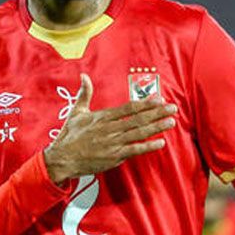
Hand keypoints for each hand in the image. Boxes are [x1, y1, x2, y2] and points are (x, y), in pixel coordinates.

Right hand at [44, 73, 177, 183]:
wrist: (62, 158)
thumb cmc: (69, 136)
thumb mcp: (76, 112)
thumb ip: (84, 94)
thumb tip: (83, 76)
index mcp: (103, 117)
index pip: (128, 108)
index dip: (145, 103)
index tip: (159, 99)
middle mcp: (110, 129)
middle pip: (138, 119)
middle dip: (157, 113)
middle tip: (173, 108)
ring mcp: (113, 143)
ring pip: (139, 133)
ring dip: (157, 127)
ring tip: (171, 122)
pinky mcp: (114, 157)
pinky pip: (134, 150)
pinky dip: (148, 146)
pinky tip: (161, 142)